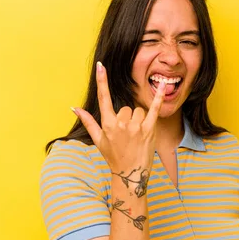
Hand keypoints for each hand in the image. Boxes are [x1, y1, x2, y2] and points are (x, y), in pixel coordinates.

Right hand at [73, 62, 165, 193]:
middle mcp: (121, 124)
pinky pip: (155, 109)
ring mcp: (135, 127)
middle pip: (126, 107)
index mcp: (108, 125)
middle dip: (127, 118)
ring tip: (137, 136)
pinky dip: (159, 97)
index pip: (103, 98)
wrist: (130, 174)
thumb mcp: (98, 140)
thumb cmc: (113, 157)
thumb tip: (74, 108)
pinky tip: (164, 85)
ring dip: (139, 120)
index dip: (102, 81)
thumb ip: (88, 121)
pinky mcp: (149, 130)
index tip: (100, 65)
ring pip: (138, 111)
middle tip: (127, 135)